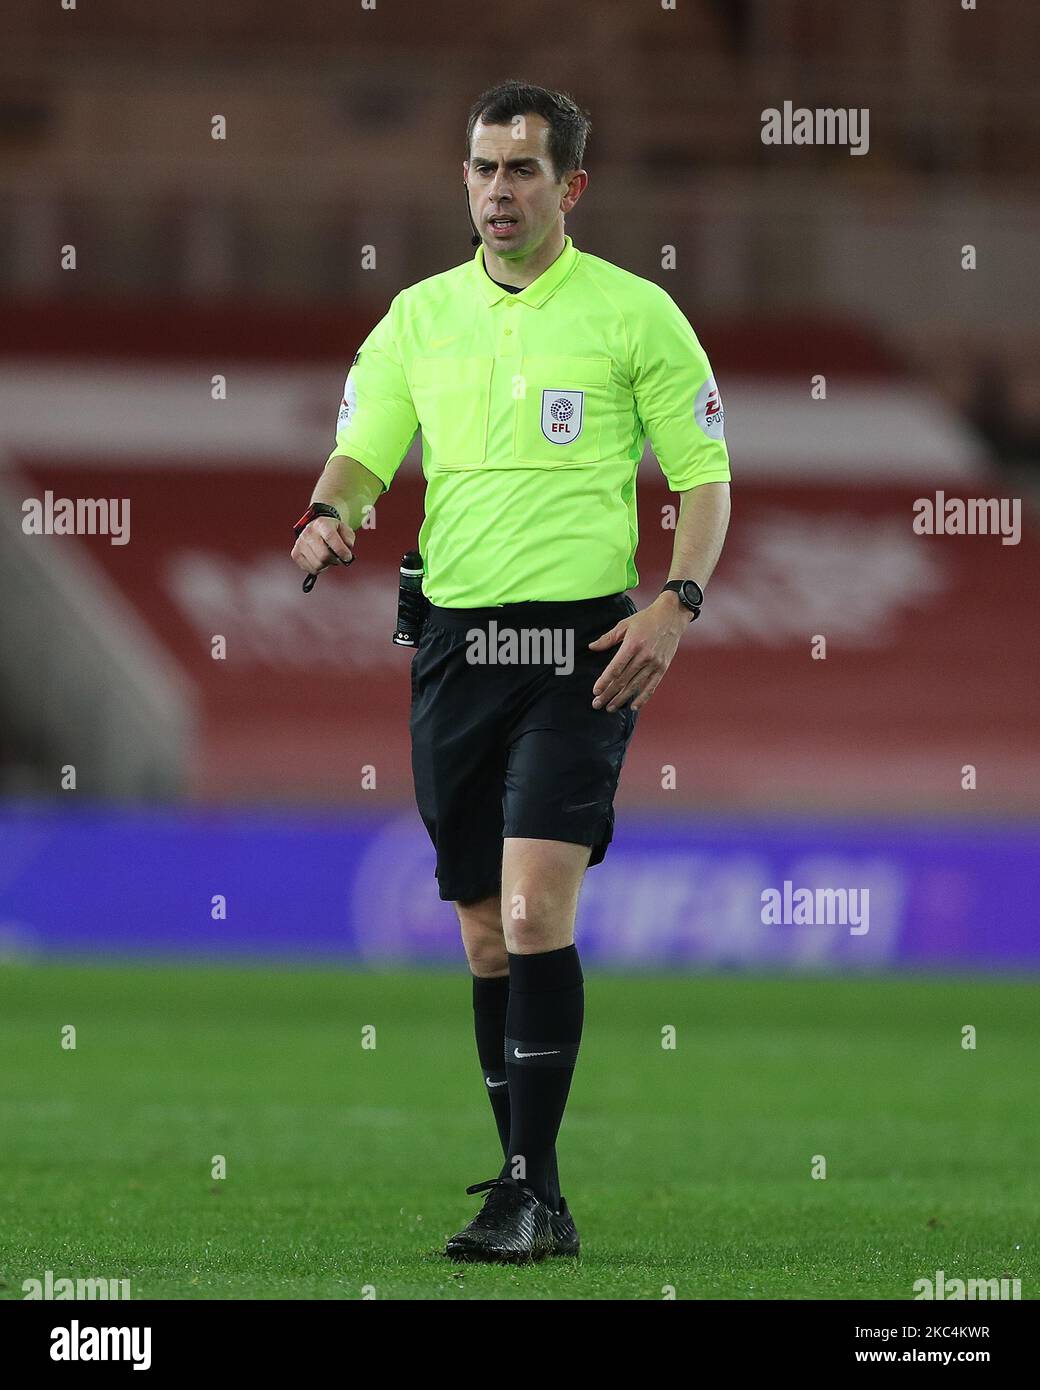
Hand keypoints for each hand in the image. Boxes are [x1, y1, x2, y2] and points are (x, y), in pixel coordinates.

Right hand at [290, 516, 355, 578]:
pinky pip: (311, 569)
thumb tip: (347, 548)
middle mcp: (308, 532)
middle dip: (335, 560)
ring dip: (327, 565)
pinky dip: (319, 569)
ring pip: (318, 564)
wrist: (317, 529)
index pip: (330, 537)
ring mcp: (300, 543)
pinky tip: (321, 561)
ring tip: (329, 558)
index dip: (341, 550)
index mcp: (321, 524)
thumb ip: (348, 538)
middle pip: (324, 555)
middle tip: (339, 558)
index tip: (347, 557)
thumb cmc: (332, 531)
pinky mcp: (296, 554)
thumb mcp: (344, 530)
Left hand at [587, 594, 690, 711]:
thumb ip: (608, 638)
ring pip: (635, 686)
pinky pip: (651, 686)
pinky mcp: (663, 667)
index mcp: (632, 645)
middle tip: (597, 704)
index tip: (596, 691)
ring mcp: (655, 663)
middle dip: (609, 694)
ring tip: (610, 708)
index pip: (616, 668)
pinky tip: (633, 707)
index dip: (604, 681)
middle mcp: (644, 656)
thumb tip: (592, 647)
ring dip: (621, 698)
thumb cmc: (646, 619)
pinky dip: (642, 698)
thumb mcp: (624, 625)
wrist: (671, 616)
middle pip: (623, 680)